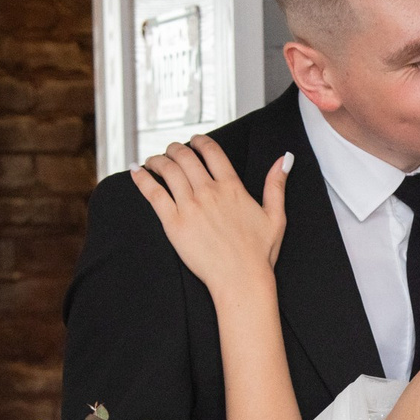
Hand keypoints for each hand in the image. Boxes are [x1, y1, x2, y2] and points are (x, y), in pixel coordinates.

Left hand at [132, 135, 289, 298]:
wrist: (241, 279)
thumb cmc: (259, 253)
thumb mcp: (276, 216)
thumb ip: (276, 184)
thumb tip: (284, 159)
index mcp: (232, 187)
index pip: (211, 151)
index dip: (200, 141)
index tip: (194, 140)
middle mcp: (209, 192)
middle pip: (185, 157)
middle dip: (175, 148)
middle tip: (170, 150)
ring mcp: (190, 207)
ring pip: (168, 171)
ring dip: (158, 160)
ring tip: (153, 160)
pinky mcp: (174, 223)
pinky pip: (153, 193)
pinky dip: (142, 179)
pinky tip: (136, 171)